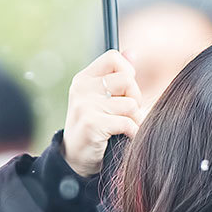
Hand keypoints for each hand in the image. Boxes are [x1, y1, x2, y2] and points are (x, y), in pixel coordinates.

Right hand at [63, 51, 142, 177]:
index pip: (114, 58)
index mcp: (84, 78)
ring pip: (131, 104)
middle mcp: (82, 88)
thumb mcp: (102, 99)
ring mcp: (85, 105)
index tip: (126, 91)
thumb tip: (132, 52)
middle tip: (127, 114)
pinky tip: (126, 138)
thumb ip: (116, 76)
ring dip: (136, 120)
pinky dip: (133, 133)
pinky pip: (128, 123)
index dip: (128, 73)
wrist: (76, 159)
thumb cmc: (95, 127)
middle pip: (127, 80)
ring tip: (125, 128)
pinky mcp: (92, 124)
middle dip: (136, 99)